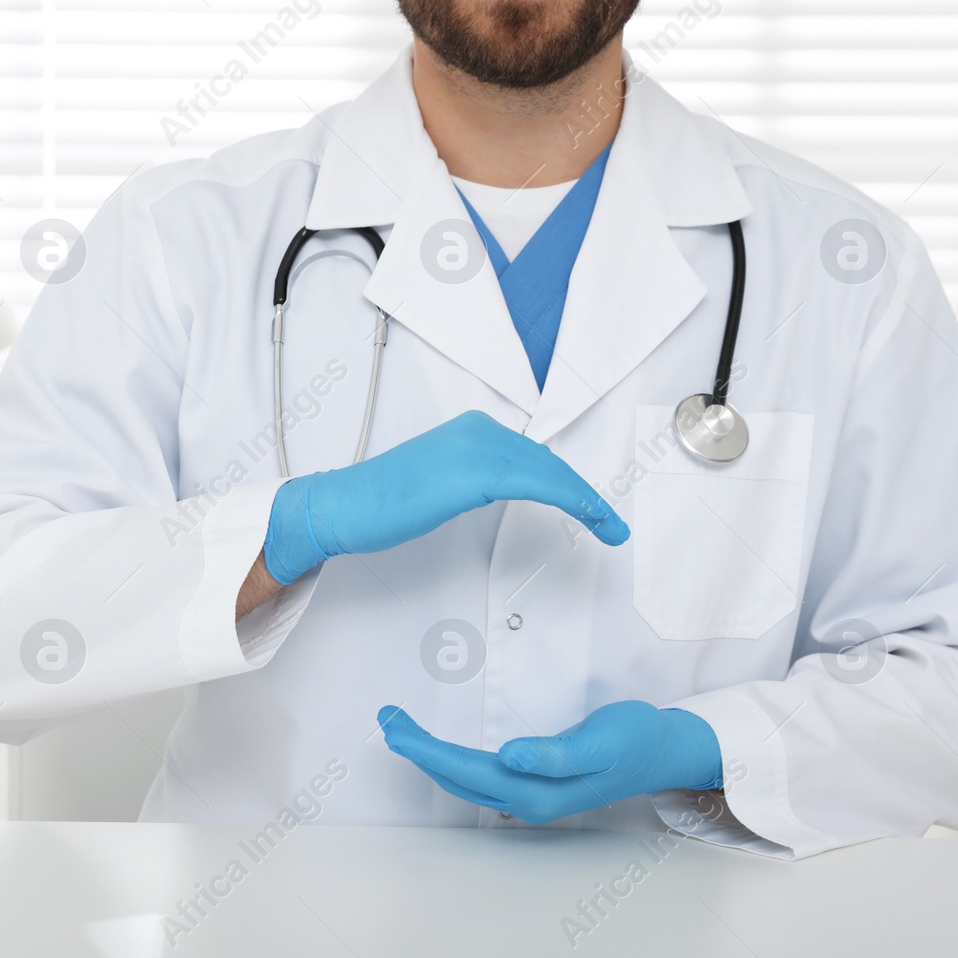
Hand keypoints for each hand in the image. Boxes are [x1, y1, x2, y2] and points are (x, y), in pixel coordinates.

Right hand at [262, 410, 628, 584]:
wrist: (344, 505)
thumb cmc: (382, 503)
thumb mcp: (439, 481)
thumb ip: (473, 477)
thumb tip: (503, 489)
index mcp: (471, 429)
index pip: (535, 456)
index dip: (571, 484)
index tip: (593, 510)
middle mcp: (479, 429)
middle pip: (550, 463)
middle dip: (588, 495)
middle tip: (614, 526)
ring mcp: (477, 447)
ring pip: (552, 473)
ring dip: (588, 502)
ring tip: (610, 529)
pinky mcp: (475, 472)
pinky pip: (540, 485)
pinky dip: (573, 501)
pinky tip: (590, 517)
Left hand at [377, 701, 722, 822]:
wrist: (664, 750)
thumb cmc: (635, 738)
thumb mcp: (602, 740)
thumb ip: (556, 753)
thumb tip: (511, 756)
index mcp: (539, 793)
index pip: (466, 770)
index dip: (425, 749)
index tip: (395, 726)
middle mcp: (528, 800)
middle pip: (456, 777)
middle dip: (416, 749)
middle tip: (386, 717)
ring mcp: (529, 795)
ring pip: (464, 778)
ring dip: (428, 754)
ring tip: (399, 726)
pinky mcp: (533, 784)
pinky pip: (478, 774)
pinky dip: (449, 758)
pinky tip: (436, 747)